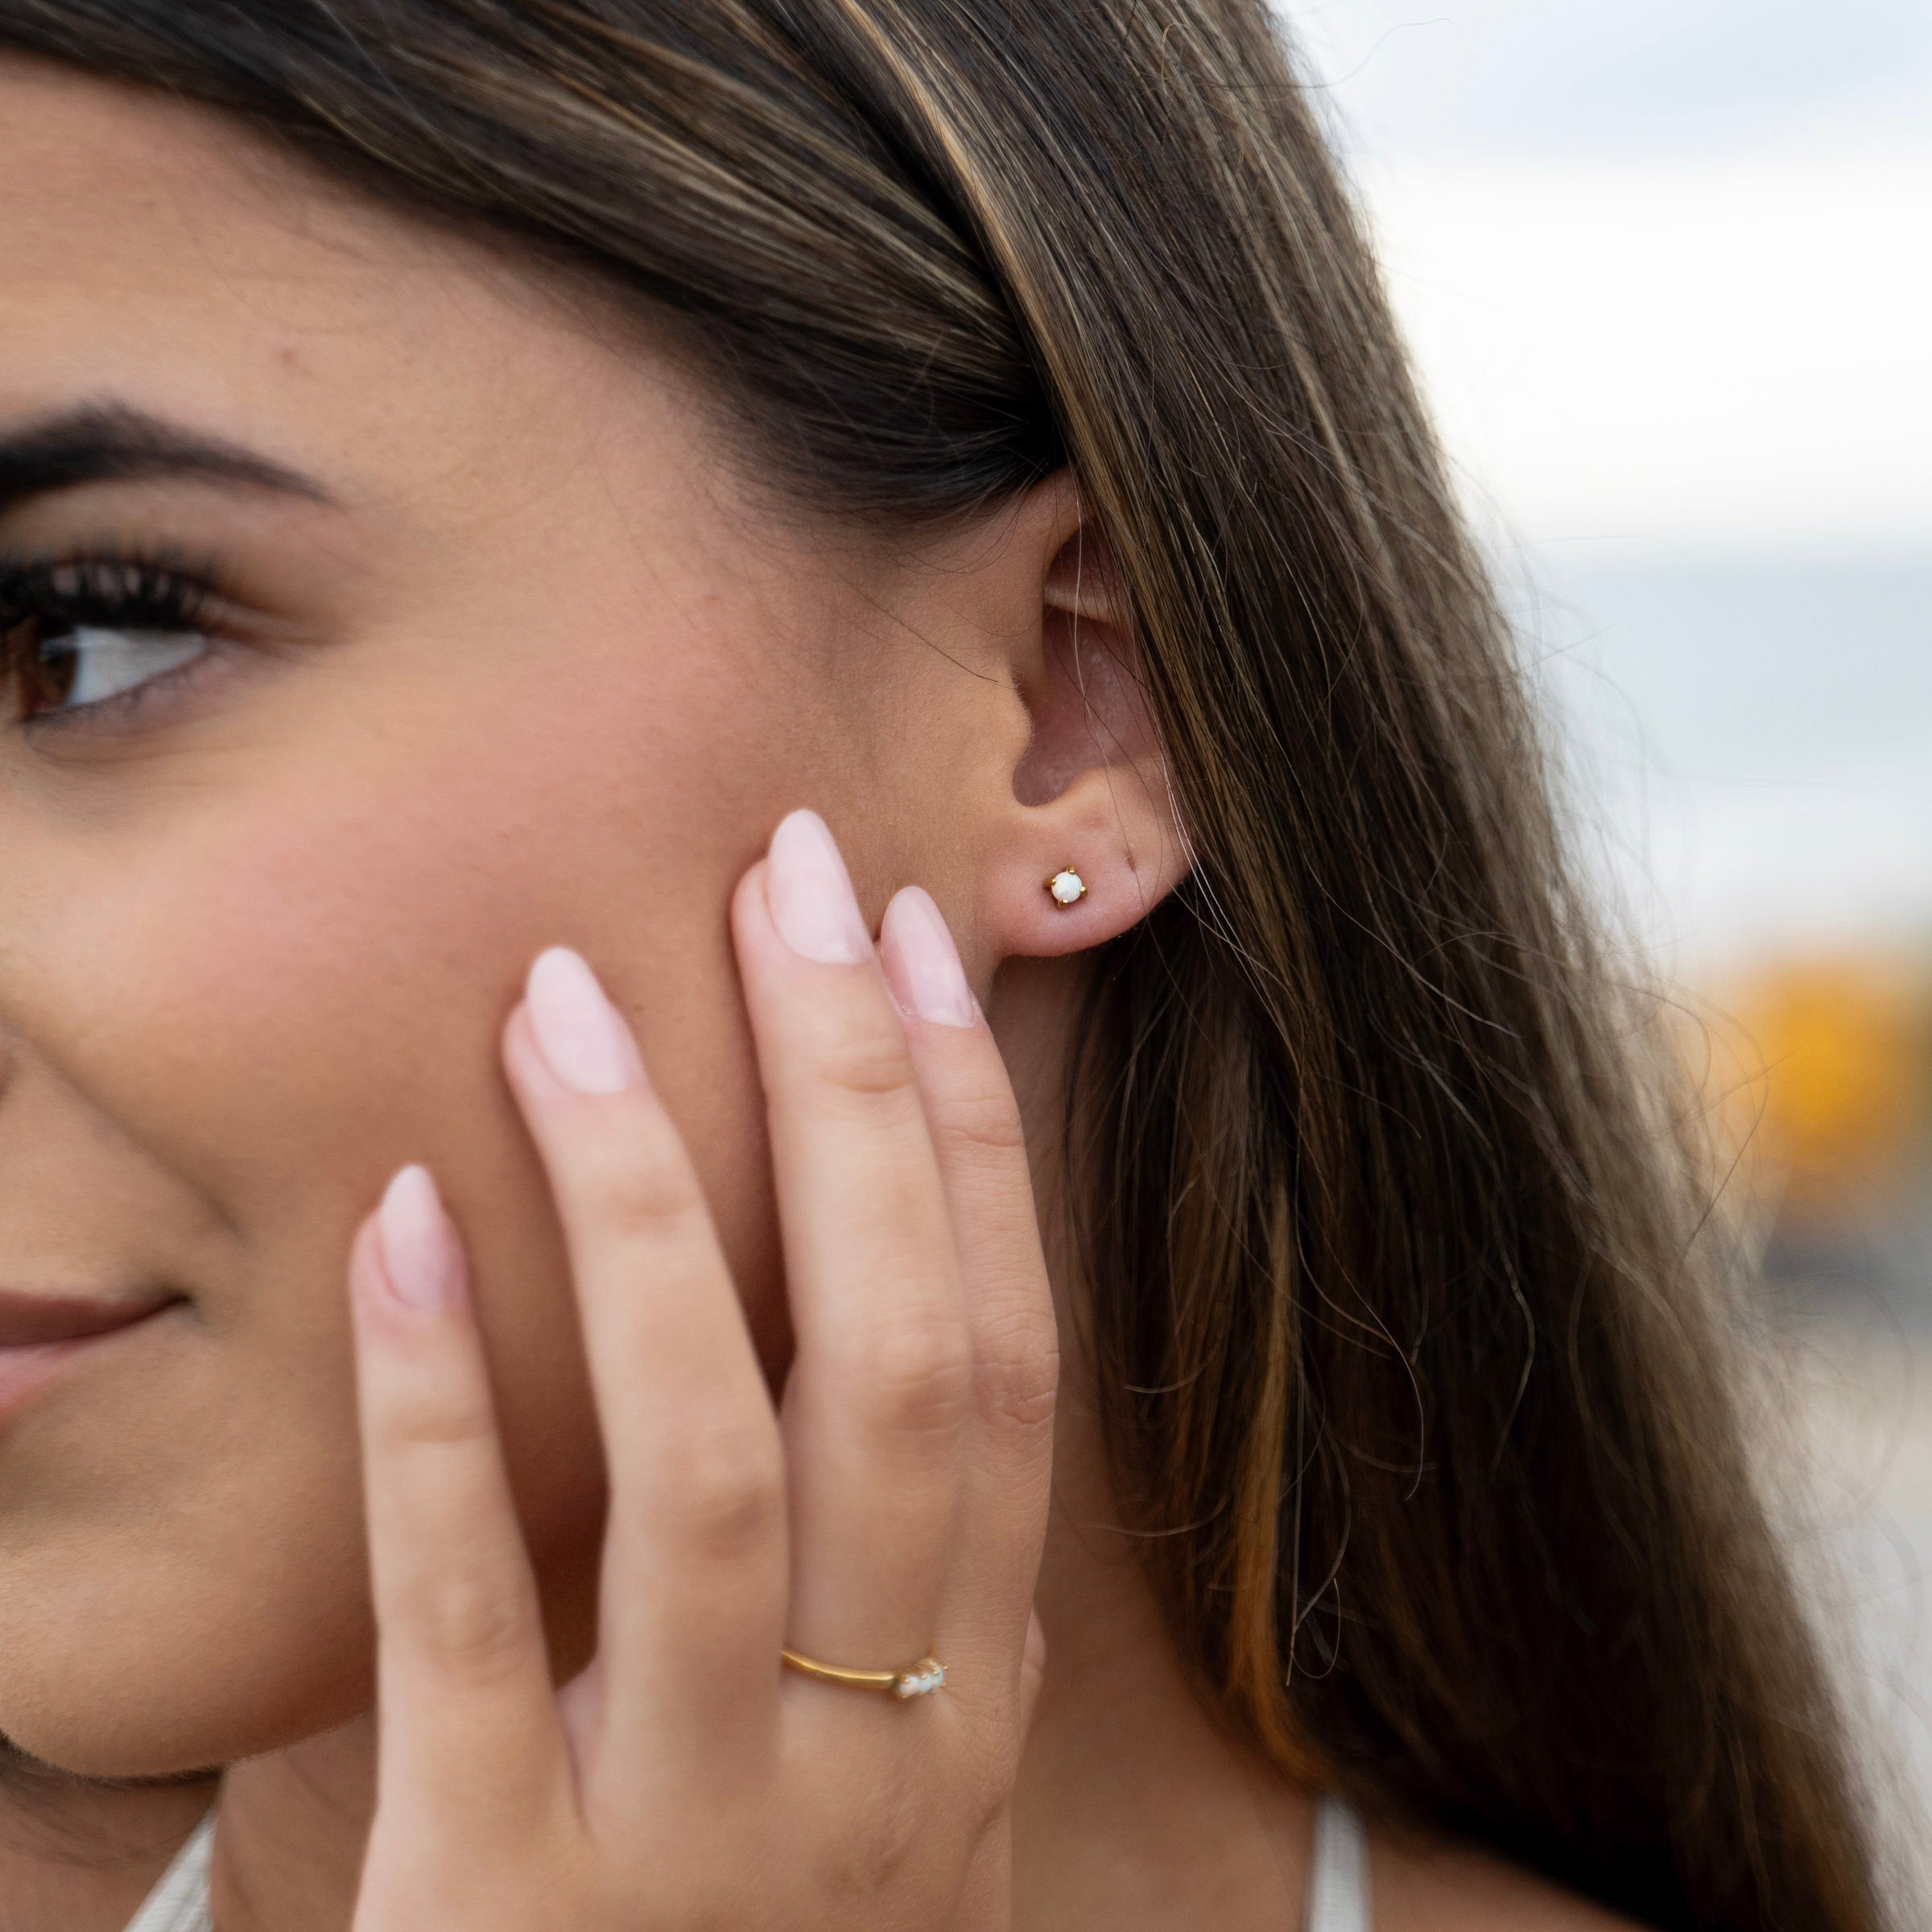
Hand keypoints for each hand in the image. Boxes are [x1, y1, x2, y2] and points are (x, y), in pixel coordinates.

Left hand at [341, 809, 1056, 1930]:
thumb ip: (841, 1577)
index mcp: (962, 1702)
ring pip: (719, 1459)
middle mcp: (878, 1747)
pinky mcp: (507, 1899)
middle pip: (901, 1365)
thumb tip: (789, 1278)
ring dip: (650, 1206)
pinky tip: (401, 1228)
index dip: (971, 1143)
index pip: (1004, 1365)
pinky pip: (473, 1615)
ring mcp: (703, 1824)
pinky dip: (439, 1412)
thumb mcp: (855, 1781)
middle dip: (858, 1104)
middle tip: (792, 883)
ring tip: (568, 1001)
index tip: (912, 952)